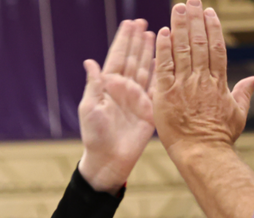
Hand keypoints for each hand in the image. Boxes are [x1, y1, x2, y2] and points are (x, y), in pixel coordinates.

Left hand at [78, 19, 155, 192]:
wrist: (109, 160)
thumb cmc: (94, 136)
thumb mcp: (90, 109)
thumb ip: (93, 85)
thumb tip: (90, 62)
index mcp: (108, 86)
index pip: (117, 57)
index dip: (123, 40)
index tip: (129, 22)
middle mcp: (123, 89)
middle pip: (133, 58)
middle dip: (137, 40)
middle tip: (143, 22)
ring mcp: (136, 97)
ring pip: (145, 68)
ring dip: (149, 51)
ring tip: (154, 33)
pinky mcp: (148, 108)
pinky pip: (156, 86)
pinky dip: (160, 72)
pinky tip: (164, 58)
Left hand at [152, 0, 253, 161]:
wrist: (202, 153)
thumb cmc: (220, 138)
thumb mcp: (238, 113)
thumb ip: (243, 93)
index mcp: (219, 81)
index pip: (216, 48)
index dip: (212, 28)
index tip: (208, 12)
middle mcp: (202, 79)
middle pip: (199, 42)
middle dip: (194, 20)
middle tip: (190, 1)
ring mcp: (184, 86)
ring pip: (182, 49)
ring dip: (179, 27)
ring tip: (177, 9)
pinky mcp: (166, 95)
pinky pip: (164, 67)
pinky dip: (163, 49)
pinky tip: (162, 33)